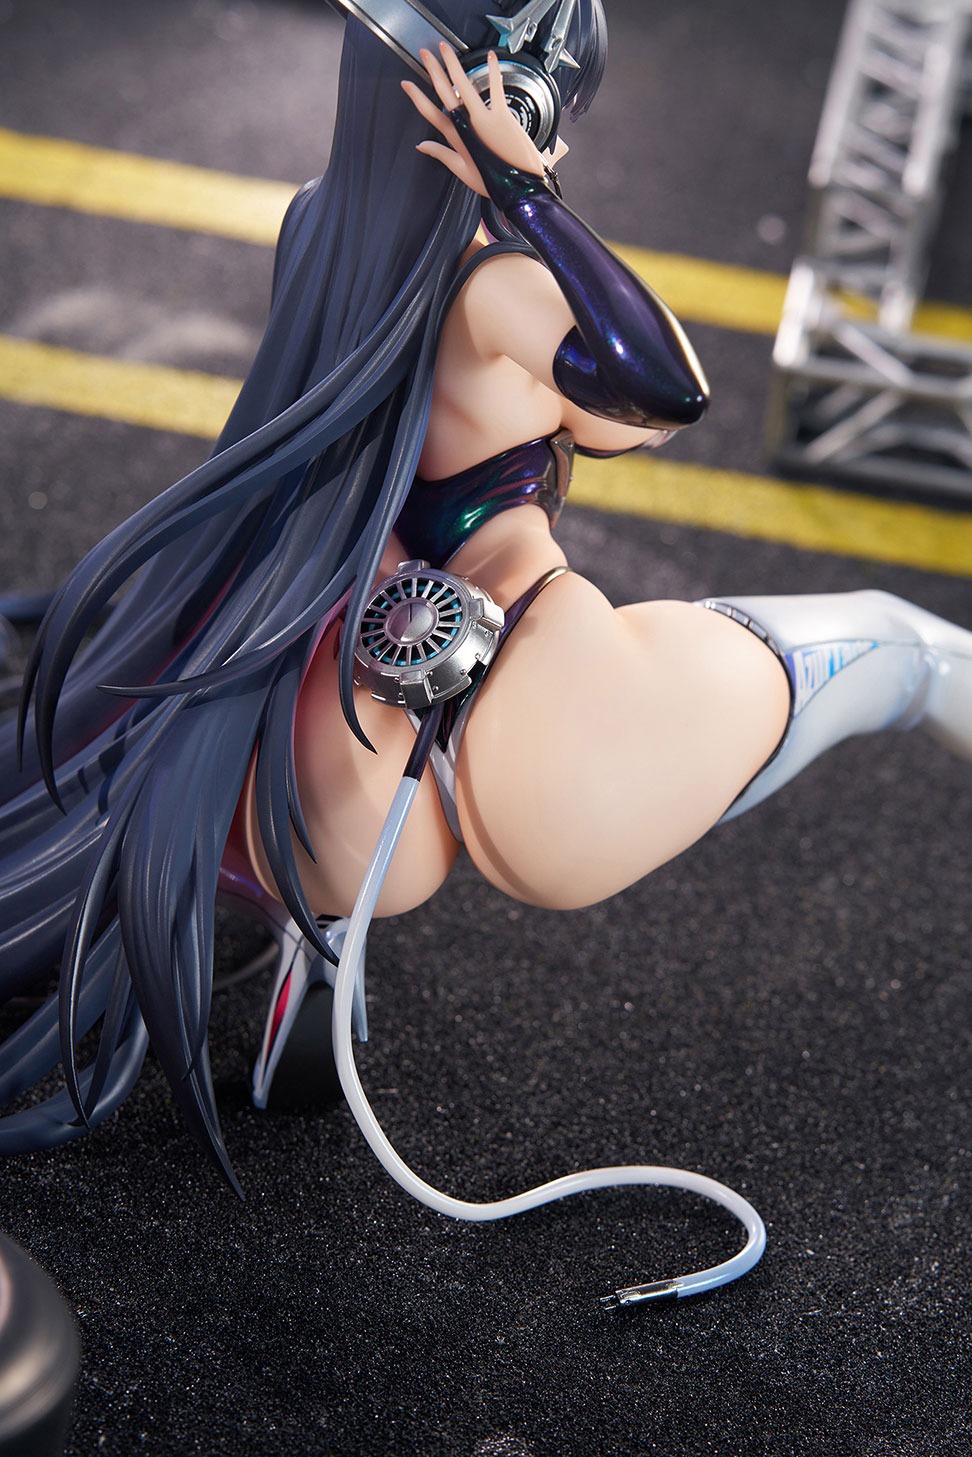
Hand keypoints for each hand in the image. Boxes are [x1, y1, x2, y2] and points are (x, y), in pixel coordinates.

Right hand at [401, 43, 546, 196]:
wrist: (517, 188)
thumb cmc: (491, 181)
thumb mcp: (461, 171)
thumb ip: (440, 154)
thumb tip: (420, 145)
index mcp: (455, 138)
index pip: (431, 114)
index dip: (417, 98)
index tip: (406, 84)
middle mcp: (466, 126)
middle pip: (445, 93)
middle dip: (433, 71)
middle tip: (424, 53)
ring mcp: (484, 119)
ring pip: (464, 86)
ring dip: (453, 64)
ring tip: (445, 48)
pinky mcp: (502, 117)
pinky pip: (496, 88)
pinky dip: (493, 71)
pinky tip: (490, 55)